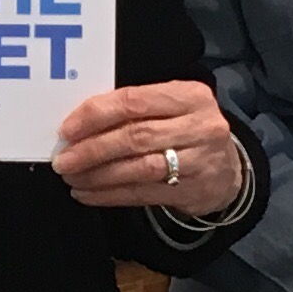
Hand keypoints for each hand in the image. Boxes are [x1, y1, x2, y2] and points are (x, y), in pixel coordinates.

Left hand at [51, 80, 250, 214]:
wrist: (228, 169)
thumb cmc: (186, 130)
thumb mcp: (171, 107)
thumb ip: (134, 109)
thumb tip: (78, 124)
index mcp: (189, 95)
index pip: (134, 101)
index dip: (96, 115)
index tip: (67, 129)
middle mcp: (200, 126)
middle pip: (135, 137)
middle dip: (92, 150)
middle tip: (64, 160)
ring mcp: (200, 160)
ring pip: (139, 168)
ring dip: (98, 175)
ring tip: (72, 178)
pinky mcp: (194, 191)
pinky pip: (143, 194)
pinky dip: (110, 195)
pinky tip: (88, 194)